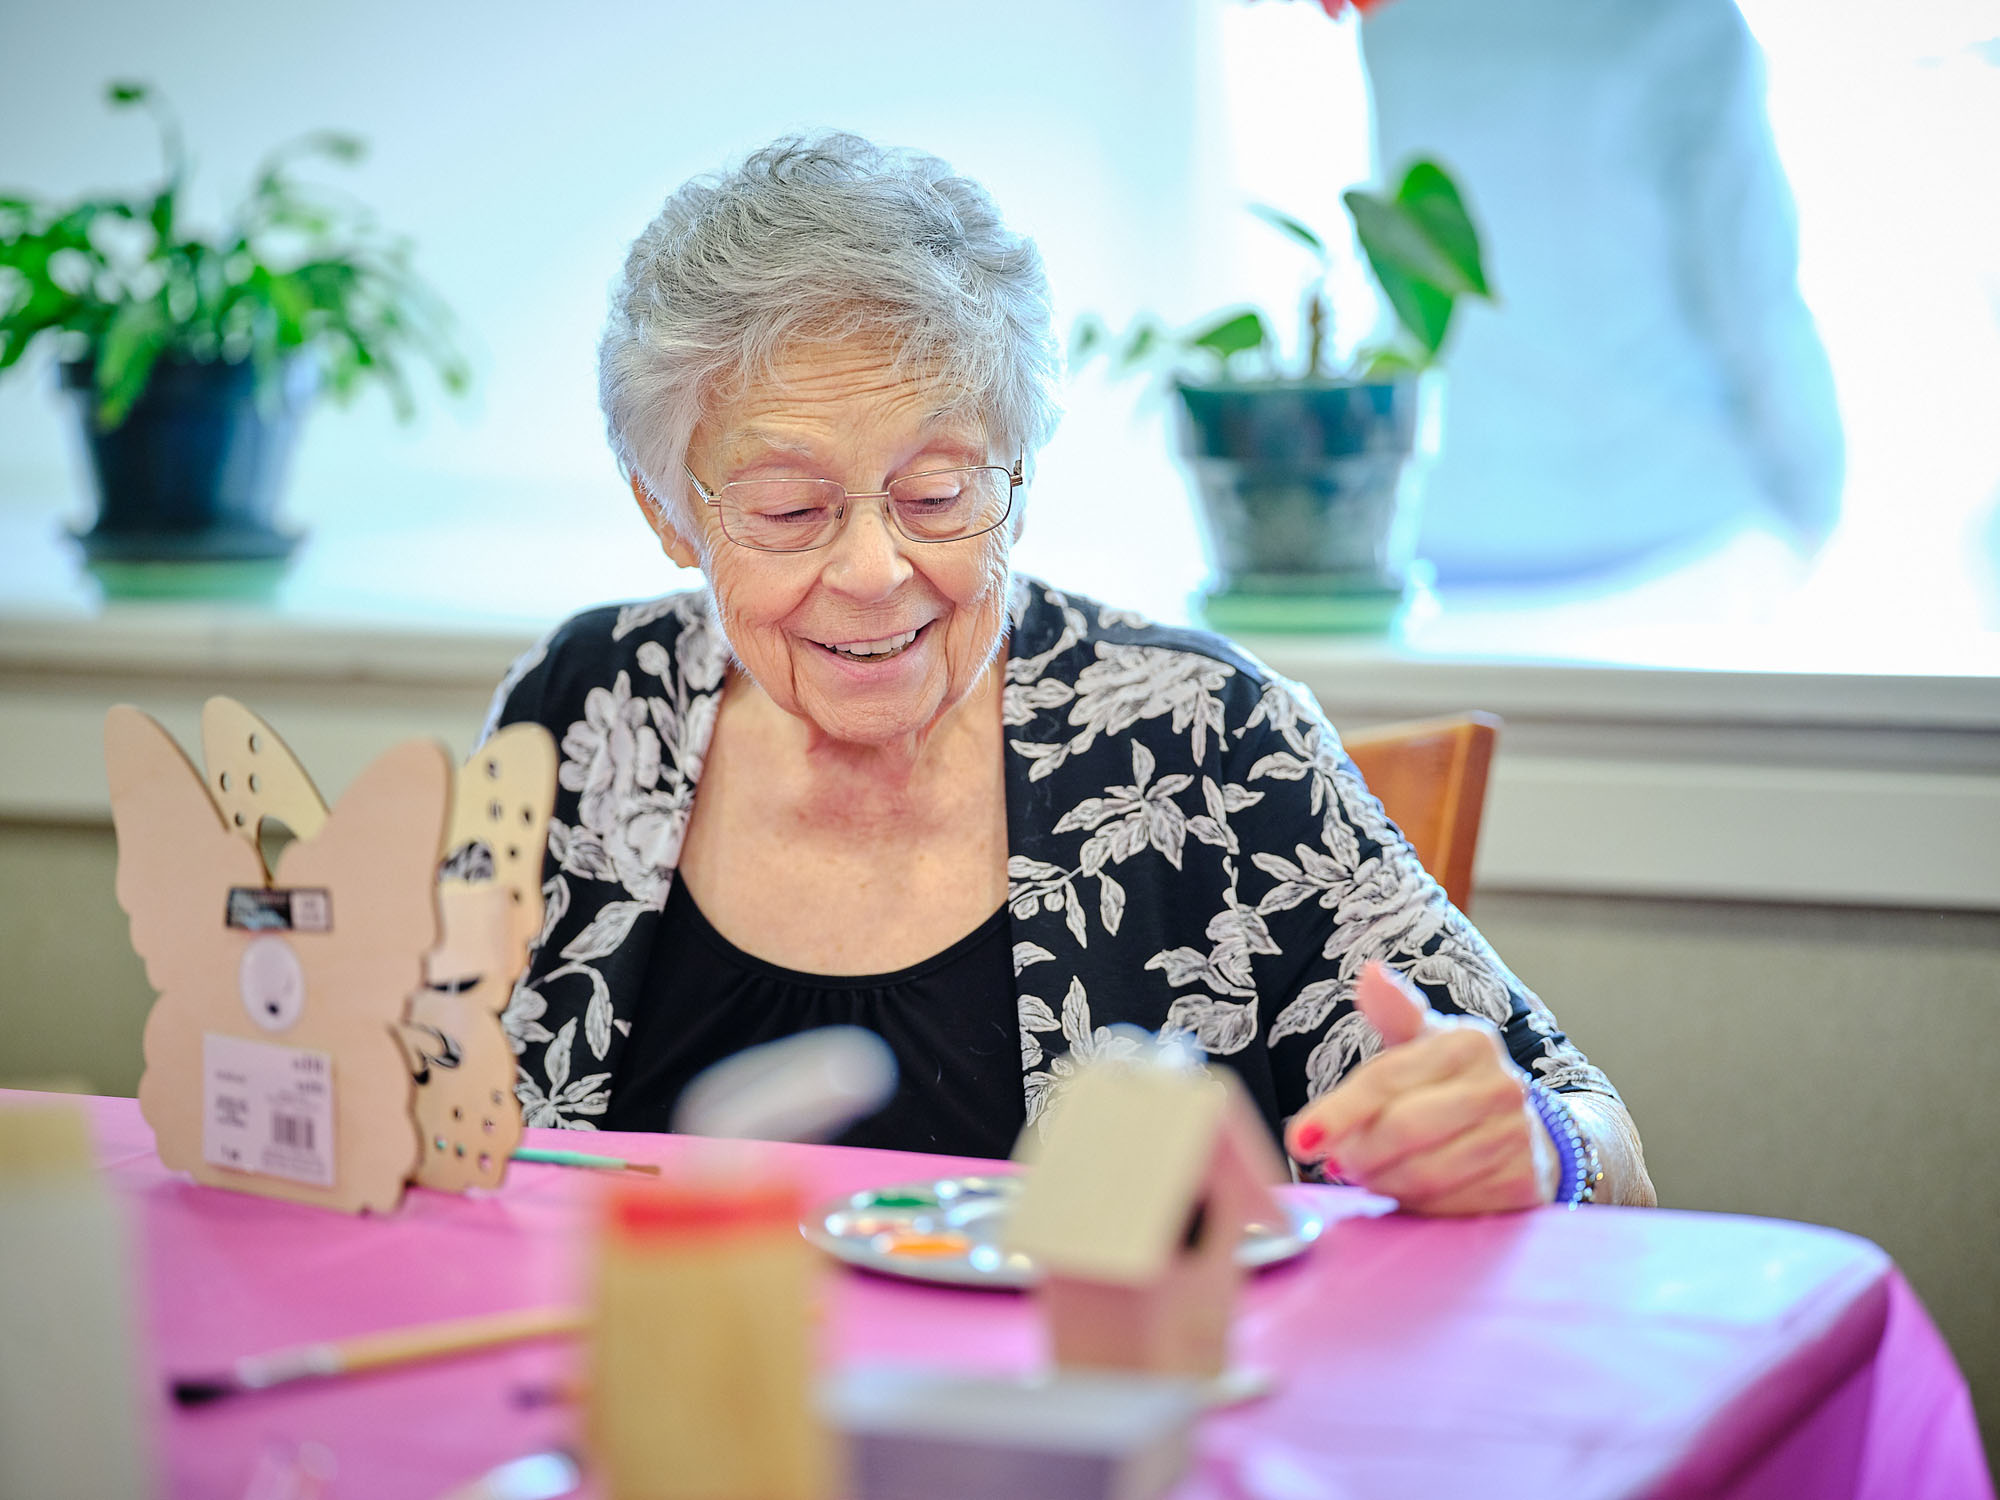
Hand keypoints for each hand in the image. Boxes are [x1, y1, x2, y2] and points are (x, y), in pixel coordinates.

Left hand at [1283, 962, 1557, 1214]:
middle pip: (1403, 1129)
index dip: (1339, 1111)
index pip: (1387, 1077)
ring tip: (1367, 1174)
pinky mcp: (1523, 1183)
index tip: (1300, 1139)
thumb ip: (1394, 1011)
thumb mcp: (1425, 1040)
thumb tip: (1369, 973)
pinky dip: (1415, 1205)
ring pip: (1423, 1173)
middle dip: (1358, 1152)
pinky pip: (1448, 1205)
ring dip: (1382, 1181)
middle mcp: (1498, 1086)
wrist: (1528, 1130)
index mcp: (1468, 1042)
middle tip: (1338, 1161)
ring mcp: (1515, 1136)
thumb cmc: (1454, 1081)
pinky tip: (1405, 1192)